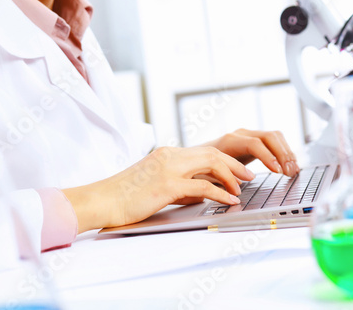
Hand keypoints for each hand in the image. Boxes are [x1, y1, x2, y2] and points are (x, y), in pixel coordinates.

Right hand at [62, 146, 254, 232]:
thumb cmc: (125, 196)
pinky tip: (230, 200)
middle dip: (235, 165)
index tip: (239, 171)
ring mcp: (169, 168)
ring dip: (231, 176)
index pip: (204, 152)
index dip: (226, 161)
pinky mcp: (167, 184)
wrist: (102, 200)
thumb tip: (202, 192)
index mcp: (167, 154)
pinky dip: (221, 193)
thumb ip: (180, 185)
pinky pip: (202, 186)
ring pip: (211, 163)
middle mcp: (170, 156)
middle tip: (249, 177)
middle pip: (213, 153)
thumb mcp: (156, 185)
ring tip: (242, 188)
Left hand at [202, 128, 299, 176]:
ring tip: (293, 170)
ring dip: (286, 153)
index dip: (268, 157)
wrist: (197, 156)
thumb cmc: (202, 166)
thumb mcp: (210, 174)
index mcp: (229, 141)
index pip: (254, 144)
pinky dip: (284, 152)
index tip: (278, 171)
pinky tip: (289, 165)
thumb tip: (238, 186)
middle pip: (269, 136)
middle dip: (282, 154)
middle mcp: (240, 134)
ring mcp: (248, 135)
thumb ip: (223, 178)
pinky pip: (274, 141)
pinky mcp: (255, 140)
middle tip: (290, 172)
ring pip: (275, 137)